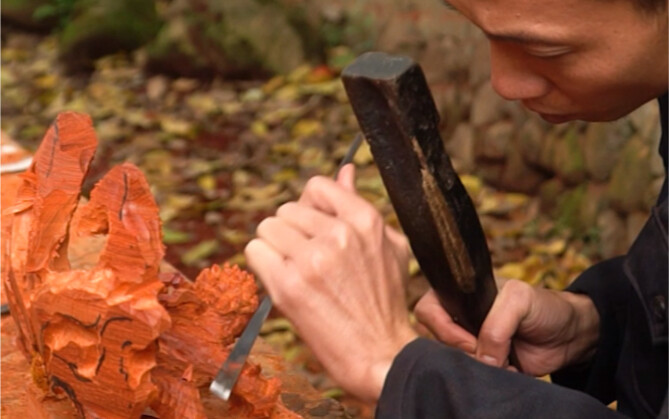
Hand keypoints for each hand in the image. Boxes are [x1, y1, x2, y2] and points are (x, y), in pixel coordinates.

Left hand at [244, 164, 417, 400]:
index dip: (309, 206)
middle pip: (286, 209)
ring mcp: (312, 260)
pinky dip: (262, 264)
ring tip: (294, 270)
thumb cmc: (385, 302)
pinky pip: (255, 251)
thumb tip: (344, 170)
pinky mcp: (288, 286)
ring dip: (275, 247)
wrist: (380, 354)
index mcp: (365, 221)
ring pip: (267, 228)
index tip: (312, 227)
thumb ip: (360, 205)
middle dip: (291, 232)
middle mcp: (338, 235)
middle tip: (305, 258)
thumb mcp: (388, 246)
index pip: (317, 186)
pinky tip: (281, 279)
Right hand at [414, 280, 599, 375]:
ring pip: (453, 358)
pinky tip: (507, 368)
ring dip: (477, 364)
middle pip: (436, 338)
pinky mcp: (483, 363)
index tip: (471, 338)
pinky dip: (488, 376)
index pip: (427, 309)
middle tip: (488, 352)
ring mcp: (470, 341)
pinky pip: (471, 373)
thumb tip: (483, 359)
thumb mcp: (519, 300)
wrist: (570, 335)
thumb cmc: (544, 306)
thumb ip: (495, 325)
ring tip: (504, 360)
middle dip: (462, 348)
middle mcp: (460, 317)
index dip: (443, 327)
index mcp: (461, 293)